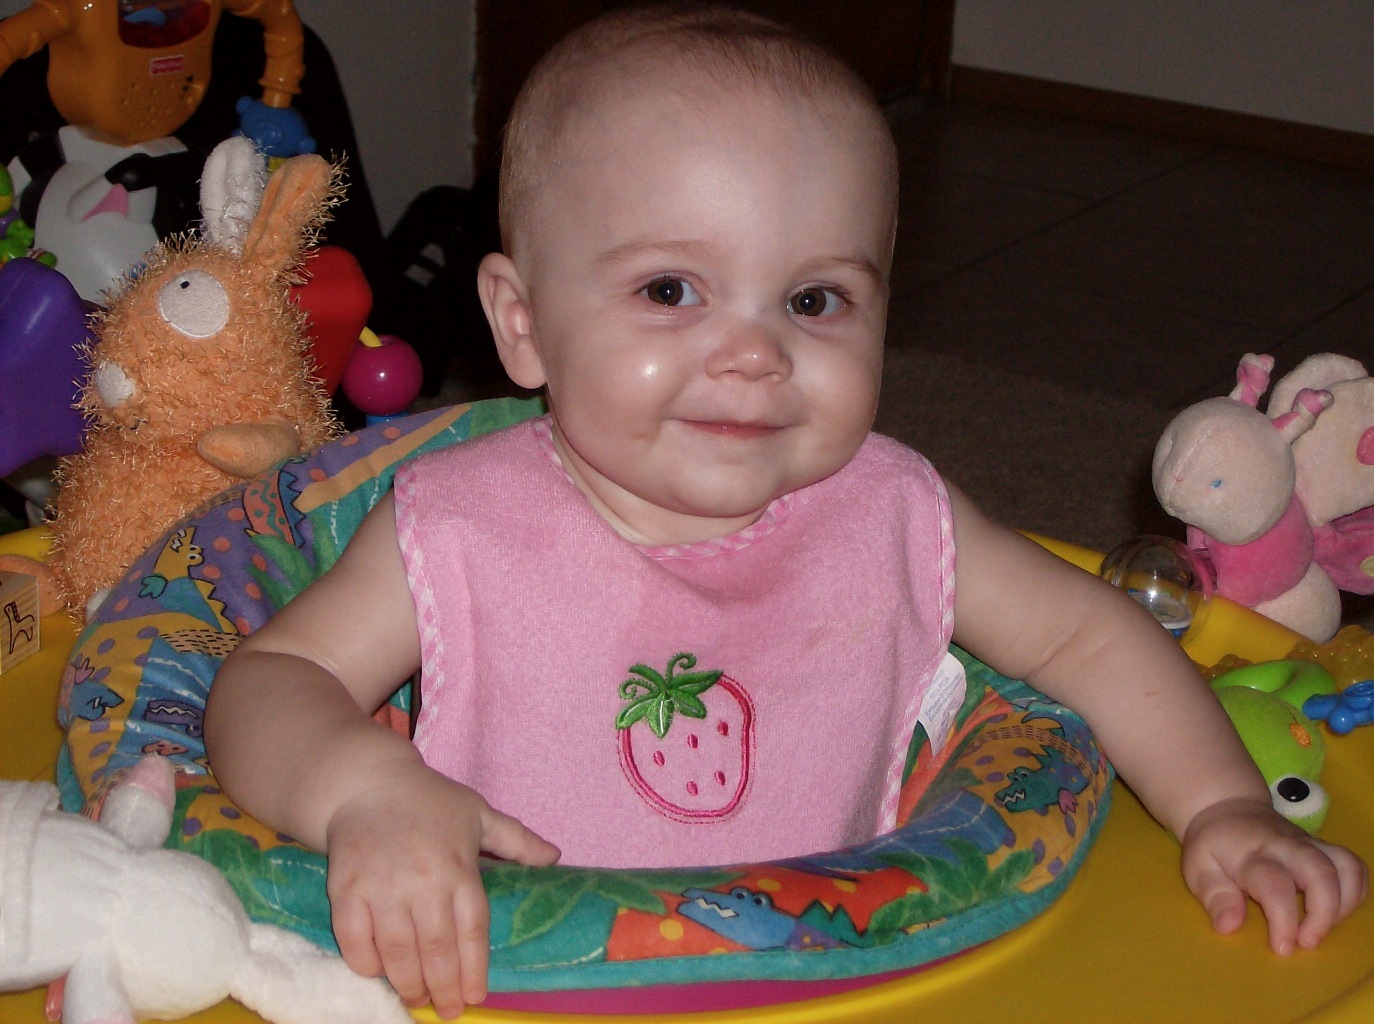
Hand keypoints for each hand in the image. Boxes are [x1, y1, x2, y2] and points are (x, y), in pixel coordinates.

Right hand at [324, 764, 559, 1017]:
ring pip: (398, 951)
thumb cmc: (429, 800)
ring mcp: (381, 887)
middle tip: (448, 1012)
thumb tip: (555, 858)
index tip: (477, 997)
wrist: (366, 782)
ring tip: (418, 1001)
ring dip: (408, 983)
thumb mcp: (478, 813)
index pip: (472, 929)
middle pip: (437, 949)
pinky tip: (379, 974)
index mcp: (458, 866)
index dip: (475, 968)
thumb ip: (517, 841)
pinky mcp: (346, 889)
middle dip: (444, 988)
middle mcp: (422, 881)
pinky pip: (355, 939)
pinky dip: (366, 963)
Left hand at [1181, 796, 1366, 953]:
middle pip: (1321, 873)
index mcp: (1252, 855)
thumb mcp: (1198, 868)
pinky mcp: (1324, 847)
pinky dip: (1355, 892)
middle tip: (1307, 942)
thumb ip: (1214, 896)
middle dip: (1324, 913)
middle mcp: (1286, 847)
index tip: (1282, 948)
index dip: (1284, 920)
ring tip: (1321, 927)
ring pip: (1346, 867)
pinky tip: (1335, 911)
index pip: (1275, 885)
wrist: (1228, 808)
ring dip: (1344, 904)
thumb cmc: (1213, 845)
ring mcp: (1310, 845)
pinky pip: (1353, 866)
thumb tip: (1228, 926)